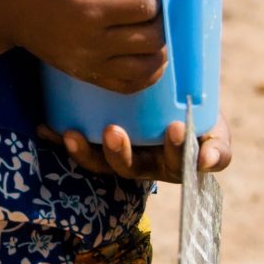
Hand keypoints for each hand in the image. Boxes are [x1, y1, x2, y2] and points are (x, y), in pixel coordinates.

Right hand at [0, 0, 165, 94]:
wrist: (0, 11)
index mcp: (87, 8)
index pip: (144, 6)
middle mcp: (92, 42)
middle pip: (152, 38)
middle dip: (160, 17)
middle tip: (146, 2)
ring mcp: (90, 63)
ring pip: (148, 66)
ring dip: (159, 46)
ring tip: (148, 26)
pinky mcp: (87, 75)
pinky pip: (130, 85)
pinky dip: (148, 71)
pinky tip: (144, 51)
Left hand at [46, 117, 232, 182]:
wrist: (168, 94)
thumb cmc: (196, 114)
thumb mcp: (214, 129)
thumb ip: (217, 147)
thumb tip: (206, 162)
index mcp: (175, 163)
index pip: (178, 165)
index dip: (176, 151)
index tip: (176, 128)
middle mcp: (145, 165)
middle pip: (129, 169)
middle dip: (120, 154)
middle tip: (114, 132)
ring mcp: (119, 156)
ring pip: (100, 163)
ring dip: (85, 152)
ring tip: (74, 134)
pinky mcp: (97, 144)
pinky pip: (78, 147)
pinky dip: (60, 139)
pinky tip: (46, 128)